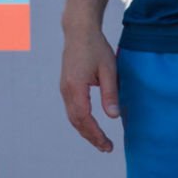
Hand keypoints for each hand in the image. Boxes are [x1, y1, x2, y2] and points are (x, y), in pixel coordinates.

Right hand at [59, 26, 120, 151]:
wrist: (79, 30)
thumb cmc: (95, 47)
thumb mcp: (108, 69)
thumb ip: (110, 94)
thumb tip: (113, 117)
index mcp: (76, 87)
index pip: (85, 118)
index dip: (96, 134)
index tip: (107, 145)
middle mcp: (66, 90)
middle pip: (76, 121)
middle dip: (91, 137)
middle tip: (106, 148)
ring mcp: (64, 88)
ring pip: (73, 117)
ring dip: (85, 131)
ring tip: (100, 141)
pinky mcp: (66, 86)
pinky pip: (72, 109)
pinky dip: (81, 121)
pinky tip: (91, 125)